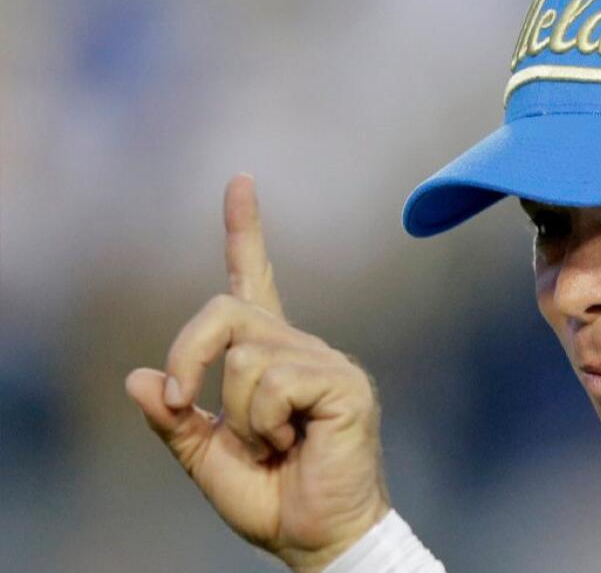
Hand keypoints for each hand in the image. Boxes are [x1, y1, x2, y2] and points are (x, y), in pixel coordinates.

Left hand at [125, 174, 389, 572]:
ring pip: (245, 356)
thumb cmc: (272, 498)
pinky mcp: (344, 383)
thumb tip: (137, 379)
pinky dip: (264, 423)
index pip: (254, 281)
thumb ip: (174, 420)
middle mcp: (301, 348)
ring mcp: (326, 362)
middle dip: (187, 358)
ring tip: (274, 445)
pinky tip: (293, 444)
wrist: (317, 538)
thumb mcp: (205, 459)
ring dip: (238, 416)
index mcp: (271, 359)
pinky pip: (274, 381)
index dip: (244, 231)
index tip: (239, 182)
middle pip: (224, 312)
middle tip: (182, 403)